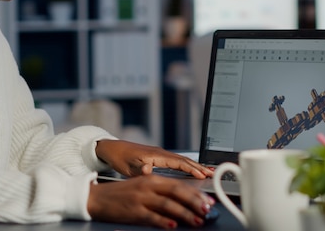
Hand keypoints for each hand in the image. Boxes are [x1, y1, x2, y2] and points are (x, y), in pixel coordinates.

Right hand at [88, 175, 215, 227]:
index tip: (208, 200)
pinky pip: (152, 216)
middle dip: (195, 202)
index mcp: (152, 179)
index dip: (195, 193)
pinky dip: (164, 221)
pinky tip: (173, 225)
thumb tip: (183, 202)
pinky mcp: (133, 211)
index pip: (179, 184)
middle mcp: (148, 186)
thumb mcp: (143, 187)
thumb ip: (162, 192)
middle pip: (177, 193)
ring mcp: (141, 199)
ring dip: (185, 214)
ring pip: (168, 205)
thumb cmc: (122, 194)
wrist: (97, 198)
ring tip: (197, 221)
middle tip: (207, 210)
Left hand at [95, 140, 212, 177]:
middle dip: (199, 167)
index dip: (192, 169)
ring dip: (195, 166)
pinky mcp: (158, 156)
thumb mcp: (128, 167)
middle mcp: (161, 153)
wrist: (112, 148)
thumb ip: (140, 170)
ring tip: (207, 172)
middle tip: (212, 174)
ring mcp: (160, 154)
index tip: (203, 175)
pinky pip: (177, 161)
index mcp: (157, 155)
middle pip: (185, 160)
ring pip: (182, 160)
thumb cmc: (119, 158)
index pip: (179, 162)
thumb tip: (149, 169)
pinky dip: (187, 165)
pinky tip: (191, 169)